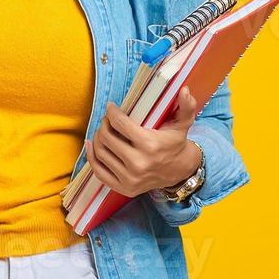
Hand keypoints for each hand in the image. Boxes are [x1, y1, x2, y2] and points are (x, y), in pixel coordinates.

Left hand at [84, 86, 203, 196]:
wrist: (179, 172)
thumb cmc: (176, 144)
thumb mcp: (183, 123)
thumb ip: (186, 106)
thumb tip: (184, 90)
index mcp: (150, 145)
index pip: (120, 124)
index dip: (112, 112)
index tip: (111, 107)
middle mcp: (138, 164)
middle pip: (107, 138)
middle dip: (104, 124)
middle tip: (107, 119)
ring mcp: (130, 178)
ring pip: (101, 153)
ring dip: (98, 138)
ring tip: (103, 130)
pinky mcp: (124, 188)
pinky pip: (99, 172)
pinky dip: (92, 157)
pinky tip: (92, 145)